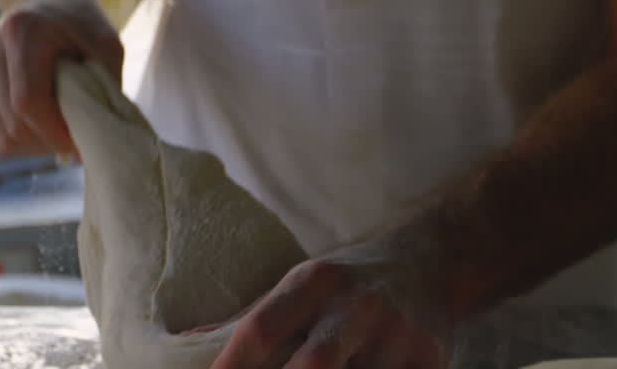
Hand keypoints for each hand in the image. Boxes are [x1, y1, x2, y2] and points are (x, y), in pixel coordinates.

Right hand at [0, 0, 122, 157]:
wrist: (49, 3)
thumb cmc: (83, 28)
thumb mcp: (107, 48)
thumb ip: (106, 87)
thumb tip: (96, 138)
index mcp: (20, 30)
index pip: (28, 101)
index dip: (55, 133)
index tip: (81, 143)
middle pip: (14, 124)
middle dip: (48, 142)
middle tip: (75, 136)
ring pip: (1, 136)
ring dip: (35, 144)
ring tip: (60, 126)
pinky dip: (20, 138)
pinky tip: (40, 120)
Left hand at [207, 235, 454, 368]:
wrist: (433, 258)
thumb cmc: (348, 282)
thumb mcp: (301, 285)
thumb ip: (249, 319)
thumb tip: (182, 346)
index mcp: (315, 282)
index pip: (262, 327)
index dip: (231, 364)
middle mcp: (357, 307)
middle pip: (313, 366)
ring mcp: (398, 336)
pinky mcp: (431, 361)